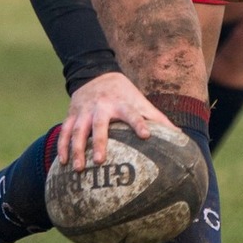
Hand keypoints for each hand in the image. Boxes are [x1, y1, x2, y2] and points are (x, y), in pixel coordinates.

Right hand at [58, 72, 172, 169]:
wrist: (95, 73)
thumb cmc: (124, 94)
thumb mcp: (140, 102)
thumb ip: (158, 119)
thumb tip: (180, 136)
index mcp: (122, 103)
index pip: (133, 113)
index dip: (140, 123)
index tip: (146, 136)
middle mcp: (102, 107)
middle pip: (99, 125)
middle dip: (99, 142)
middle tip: (100, 161)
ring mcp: (85, 110)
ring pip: (78, 131)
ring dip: (77, 149)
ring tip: (79, 168)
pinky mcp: (72, 114)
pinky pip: (65, 131)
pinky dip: (63, 146)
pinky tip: (62, 163)